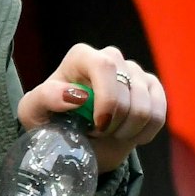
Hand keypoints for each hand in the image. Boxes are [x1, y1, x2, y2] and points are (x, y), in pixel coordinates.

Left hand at [17, 43, 166, 173]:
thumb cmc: (49, 120)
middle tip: (97, 134)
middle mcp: (111, 57)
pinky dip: (145, 132)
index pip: (105, 66)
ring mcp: (135, 71)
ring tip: (109, 135)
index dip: (108, 98)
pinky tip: (128, 136)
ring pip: (146, 104)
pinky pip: (160, 112)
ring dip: (128, 130)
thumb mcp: (33, 112)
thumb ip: (46, 98)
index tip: (99, 125)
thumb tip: (76, 95)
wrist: (72, 138)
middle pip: (129, 87)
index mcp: (82, 57)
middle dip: (117, 121)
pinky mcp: (152, 87)